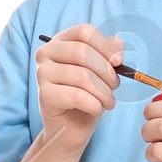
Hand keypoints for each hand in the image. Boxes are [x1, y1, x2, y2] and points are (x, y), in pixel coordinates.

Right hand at [36, 22, 121, 155]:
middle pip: (83, 52)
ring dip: (104, 92)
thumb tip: (118, 44)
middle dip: (106, 71)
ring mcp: (42, 74)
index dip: (105, 46)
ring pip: (82, 76)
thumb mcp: (100, 72)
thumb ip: (108, 54)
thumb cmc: (86, 96)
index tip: (118, 62)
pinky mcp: (44, 96)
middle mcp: (46, 54)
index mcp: (60, 42)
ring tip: (108, 102)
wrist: (70, 128)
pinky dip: (95, 105)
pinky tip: (97, 109)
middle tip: (114, 86)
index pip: (84, 32)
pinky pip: (78, 96)